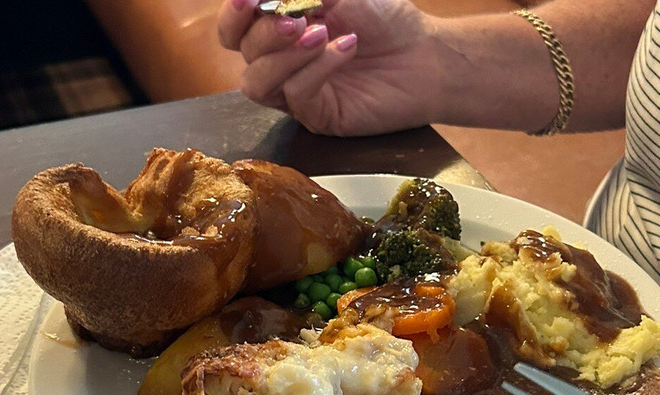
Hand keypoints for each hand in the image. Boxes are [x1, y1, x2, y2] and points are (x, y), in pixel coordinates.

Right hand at [217, 0, 440, 135]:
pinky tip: (345, 47)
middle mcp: (281, 62)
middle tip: (296, 19)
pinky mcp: (317, 116)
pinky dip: (317, 68)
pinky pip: (297, 95)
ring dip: (283, 56)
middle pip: (242, 53)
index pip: (234, 28)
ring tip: (321, 33)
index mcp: (277, 29)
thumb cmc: (384, 18)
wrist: (426, 54)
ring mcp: (296, 92)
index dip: (233, 14)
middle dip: (263, 32)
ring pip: (258, 82)